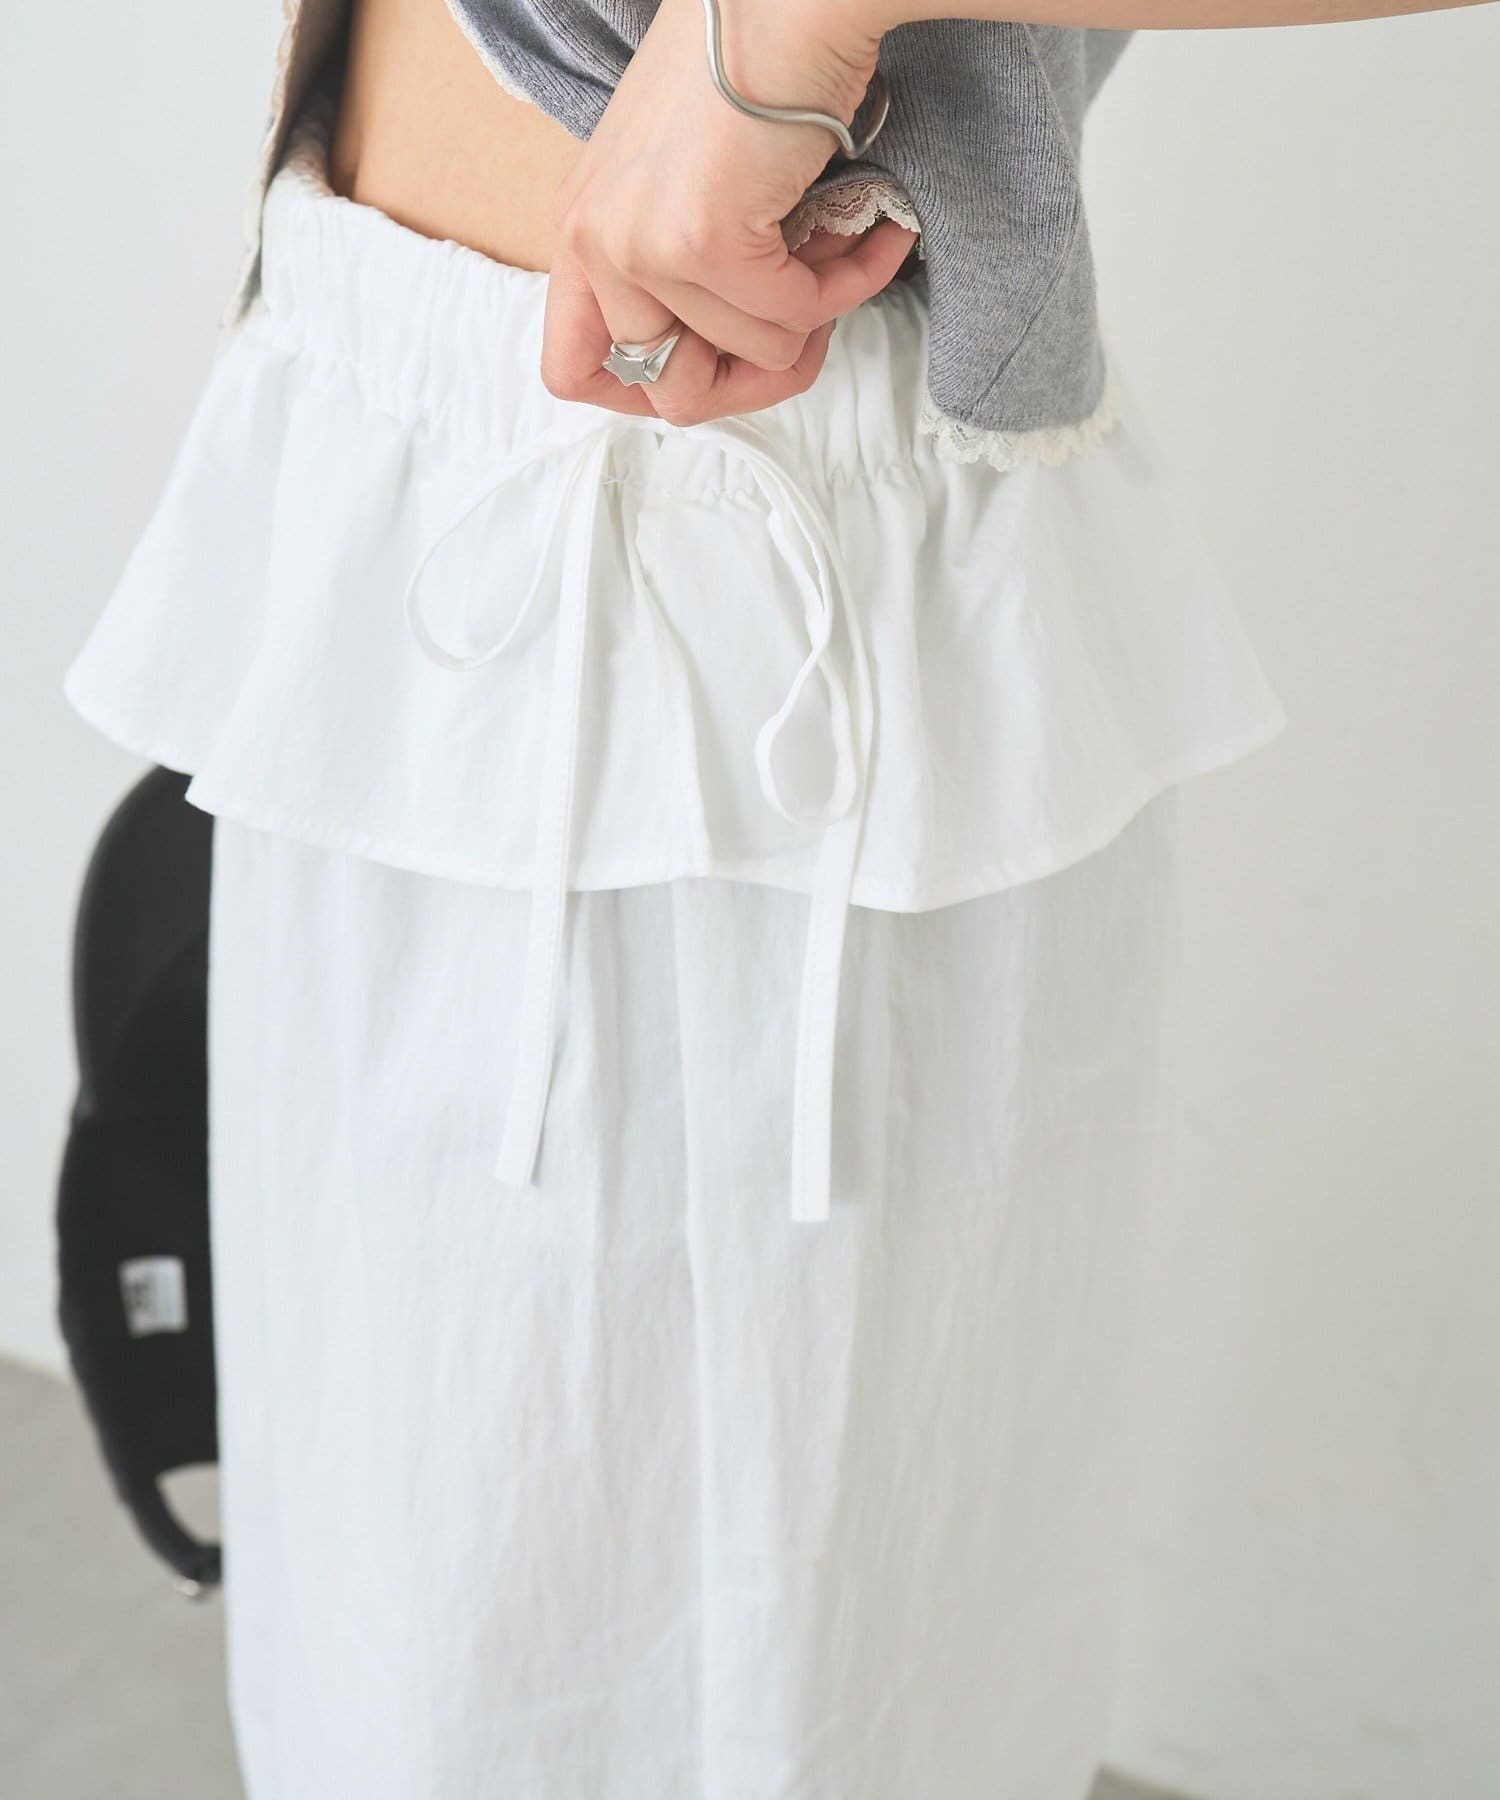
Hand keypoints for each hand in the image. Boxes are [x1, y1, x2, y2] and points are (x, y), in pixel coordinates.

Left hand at [541, 0, 916, 425]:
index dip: (650, 390)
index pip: (574, 371)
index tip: (718, 368)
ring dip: (819, 317)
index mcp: (582, 228)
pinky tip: (874, 237)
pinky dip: (848, 286)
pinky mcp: (703, 241)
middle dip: (757, 377)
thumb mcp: (680, 178)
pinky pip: (791, 319)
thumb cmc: (751, 66)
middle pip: (672, 393)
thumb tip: (733, 356)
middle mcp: (595, 241)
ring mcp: (642, 245)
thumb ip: (675, 261)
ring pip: (750, 355)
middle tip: (809, 326)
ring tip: (846, 250)